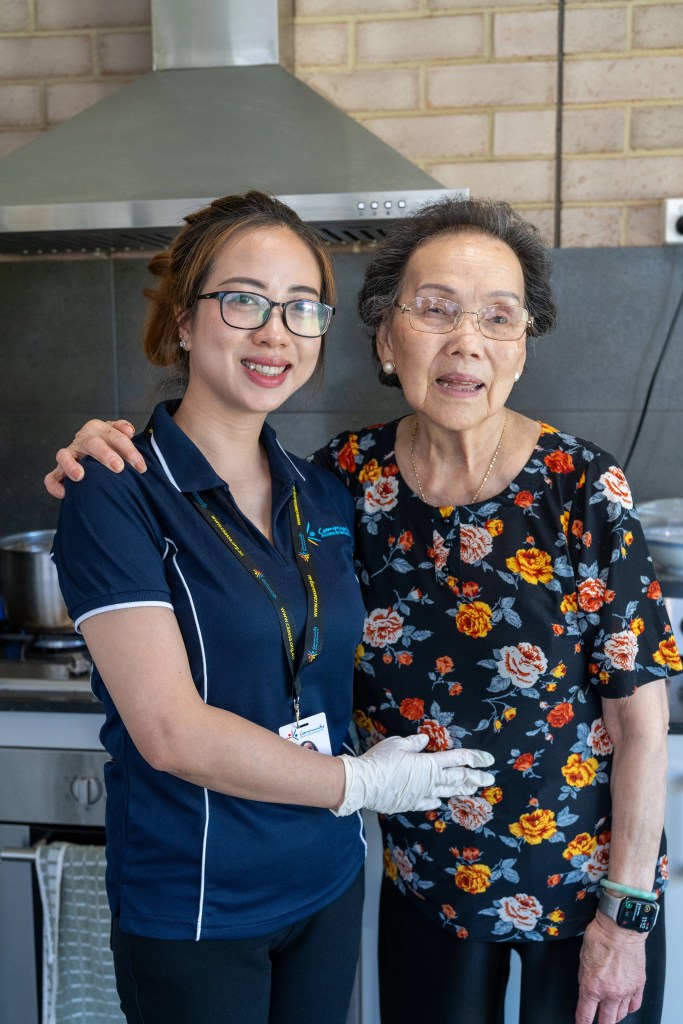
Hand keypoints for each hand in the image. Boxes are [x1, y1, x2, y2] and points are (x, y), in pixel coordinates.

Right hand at [44, 419, 145, 498]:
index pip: (115, 436)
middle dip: (105, 455)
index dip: (129, 451)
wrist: (97, 453)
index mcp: (98, 428)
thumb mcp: (119, 435)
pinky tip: (65, 494)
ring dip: (71, 465)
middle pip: (92, 443)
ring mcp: (70, 454)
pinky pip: (51, 477)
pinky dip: (54, 485)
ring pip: (64, 455)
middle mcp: (82, 439)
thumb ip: (123, 430)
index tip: (141, 467)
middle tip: (118, 468)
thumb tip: (129, 431)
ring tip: (80, 477)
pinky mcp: (60, 470)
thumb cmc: (112, 446)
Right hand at [333, 734, 494, 816]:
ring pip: (448, 792)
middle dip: (476, 777)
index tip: (489, 759)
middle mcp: (431, 780)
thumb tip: (425, 740)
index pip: (458, 759)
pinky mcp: (412, 804)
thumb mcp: (397, 743)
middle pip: (459, 778)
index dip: (475, 758)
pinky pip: (430, 802)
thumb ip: (413, 743)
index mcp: (430, 763)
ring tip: (474, 790)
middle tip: (490, 778)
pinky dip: (438, 800)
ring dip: (462, 790)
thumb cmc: (380, 760)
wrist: (364, 784)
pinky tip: (440, 801)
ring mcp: (423, 794)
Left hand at [576, 912, 646, 1023]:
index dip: (582, 1022)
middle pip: (606, 1021)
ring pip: (621, 1015)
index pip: (585, 1014)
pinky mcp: (638, 984)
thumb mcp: (582, 958)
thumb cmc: (599, 937)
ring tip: (611, 1014)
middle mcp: (609, 992)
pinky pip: (635, 1004)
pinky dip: (629, 1008)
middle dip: (601, 1023)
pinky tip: (625, 1006)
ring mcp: (626, 990)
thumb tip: (586, 988)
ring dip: (615, 1016)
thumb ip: (584, 977)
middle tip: (599, 1022)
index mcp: (591, 986)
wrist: (620, 928)